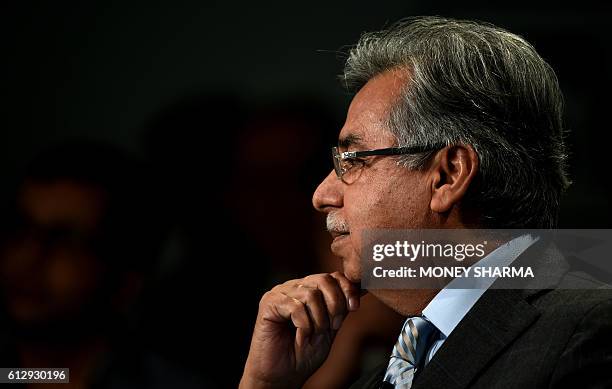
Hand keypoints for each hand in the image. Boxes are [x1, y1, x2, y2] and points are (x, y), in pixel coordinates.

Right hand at [239, 272, 361, 388]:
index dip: (347, 289)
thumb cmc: (304, 353)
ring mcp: (280, 293)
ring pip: (311, 294)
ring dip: (319, 319)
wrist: (283, 375)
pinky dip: (304, 325)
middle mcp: (294, 287)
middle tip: (333, 326)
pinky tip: (301, 337)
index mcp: (308, 290)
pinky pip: (295, 307)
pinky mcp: (269, 303)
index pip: (332, 276)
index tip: (354, 307)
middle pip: (323, 280)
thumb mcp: (330, 328)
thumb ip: (341, 308)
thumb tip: (362, 289)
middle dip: (335, 304)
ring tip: (313, 335)